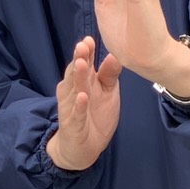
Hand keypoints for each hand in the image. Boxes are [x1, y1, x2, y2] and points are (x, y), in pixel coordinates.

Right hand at [45, 36, 121, 170]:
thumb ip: (110, 74)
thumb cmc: (95, 115)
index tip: (89, 39)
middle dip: (79, 59)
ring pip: (74, 90)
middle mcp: (74, 92)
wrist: (83, 148)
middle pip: (76, 73)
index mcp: (83, 82)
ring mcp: (72, 108)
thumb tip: (117, 53)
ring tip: (81, 64)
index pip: (84, 63)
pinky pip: (76, 115)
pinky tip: (82, 97)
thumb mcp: (107, 92)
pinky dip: (79, 107)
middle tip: (82, 45)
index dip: (86, 52)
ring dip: (77, 77)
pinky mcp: (73, 125)